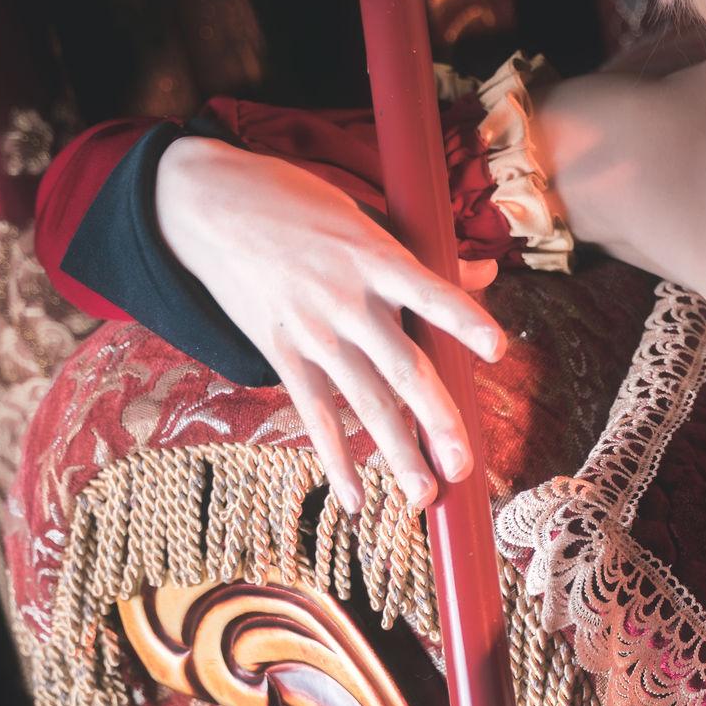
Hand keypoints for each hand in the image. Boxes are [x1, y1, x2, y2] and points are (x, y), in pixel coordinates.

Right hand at [156, 136, 507, 513]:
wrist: (208, 206)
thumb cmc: (297, 206)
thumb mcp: (363, 215)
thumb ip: (424, 256)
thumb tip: (484, 271)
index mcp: (375, 257)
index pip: (428, 292)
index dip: (463, 319)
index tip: (497, 349)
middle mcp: (347, 301)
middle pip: (400, 367)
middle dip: (435, 420)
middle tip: (463, 466)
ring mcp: (314, 333)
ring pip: (363, 401)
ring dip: (395, 453)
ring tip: (424, 496)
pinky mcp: (283, 354)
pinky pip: (314, 414)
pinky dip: (335, 458)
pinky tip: (355, 499)